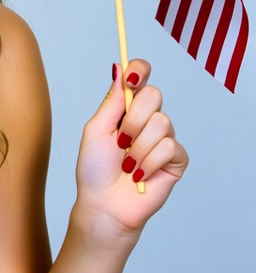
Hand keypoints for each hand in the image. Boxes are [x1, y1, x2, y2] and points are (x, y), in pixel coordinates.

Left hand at [74, 59, 188, 243]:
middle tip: (120, 141)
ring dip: (138, 147)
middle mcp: (147, 119)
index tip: (131, 77)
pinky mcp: (177, 159)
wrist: (104, 203)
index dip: (140, 70)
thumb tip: (118, 69)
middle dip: (133, 119)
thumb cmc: (95, 168)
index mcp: (126, 109)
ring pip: (162, 123)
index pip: (141, 77)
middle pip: (154, 95)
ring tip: (127, 164)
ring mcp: (164, 138)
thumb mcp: (96, 130)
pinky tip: (140, 174)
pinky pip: (169, 147)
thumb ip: (111, 101)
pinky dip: (149, 162)